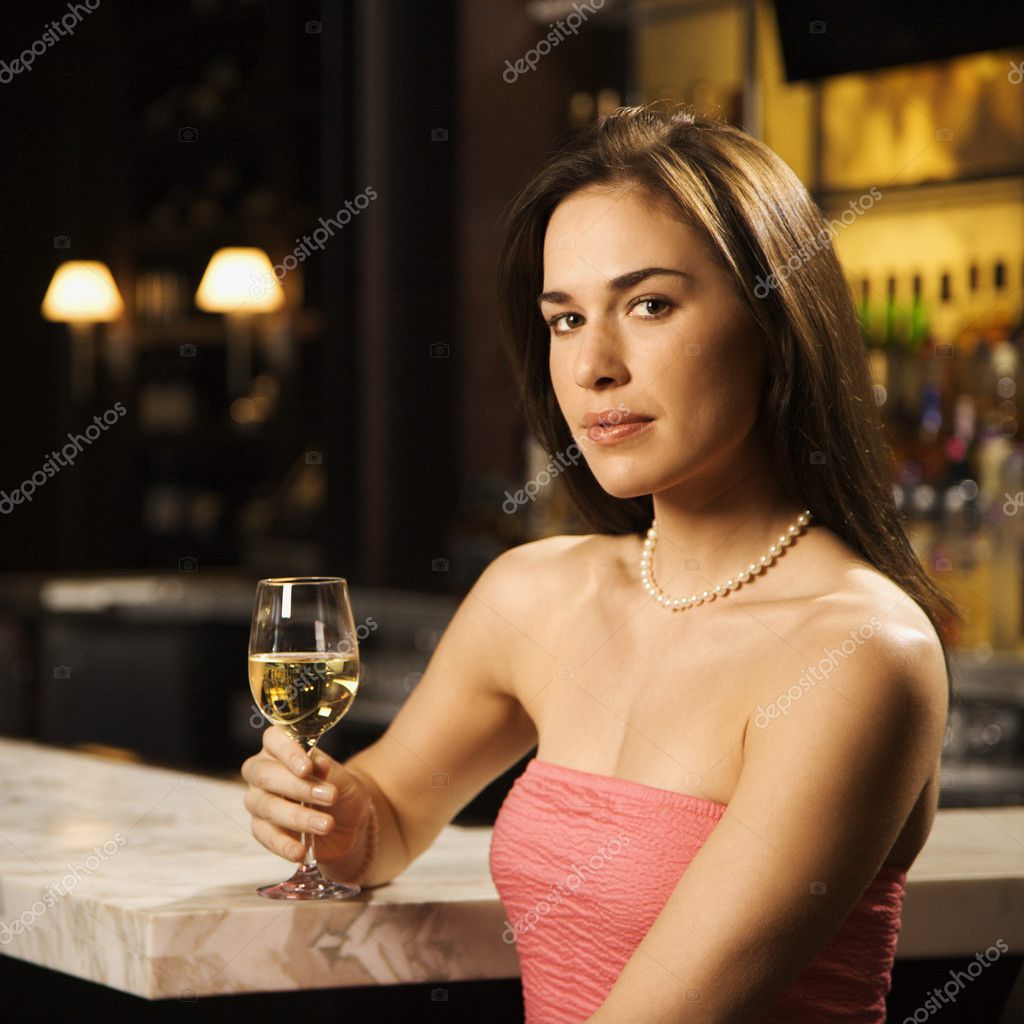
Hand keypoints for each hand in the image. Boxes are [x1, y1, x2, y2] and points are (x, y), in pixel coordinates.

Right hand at [241, 725, 372, 867]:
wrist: (348, 823)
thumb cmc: (341, 790)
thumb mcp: (343, 778)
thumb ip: (328, 770)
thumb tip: (317, 763)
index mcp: (281, 748)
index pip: (273, 739)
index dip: (288, 752)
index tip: (307, 768)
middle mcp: (264, 772)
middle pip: (265, 774)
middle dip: (297, 787)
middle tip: (329, 797)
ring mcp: (259, 801)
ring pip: (266, 806)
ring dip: (297, 817)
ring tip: (327, 824)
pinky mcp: (261, 829)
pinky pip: (266, 836)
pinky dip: (284, 844)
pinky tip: (300, 851)